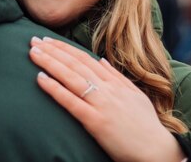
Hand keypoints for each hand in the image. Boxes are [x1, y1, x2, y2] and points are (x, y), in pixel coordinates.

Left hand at [29, 37, 185, 161]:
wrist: (157, 151)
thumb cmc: (145, 125)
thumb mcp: (134, 94)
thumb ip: (116, 76)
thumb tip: (101, 59)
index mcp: (115, 82)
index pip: (84, 59)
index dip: (65, 48)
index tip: (48, 40)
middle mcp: (107, 89)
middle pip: (75, 64)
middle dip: (52, 50)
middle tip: (33, 40)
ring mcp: (101, 104)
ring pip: (71, 77)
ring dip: (50, 63)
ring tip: (33, 53)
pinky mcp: (96, 122)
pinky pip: (71, 102)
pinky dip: (55, 88)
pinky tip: (40, 78)